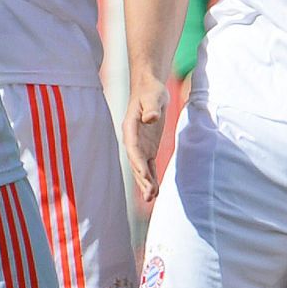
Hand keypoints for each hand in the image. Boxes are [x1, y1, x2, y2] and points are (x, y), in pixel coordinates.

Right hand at [122, 77, 169, 202]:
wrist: (150, 88)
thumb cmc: (151, 91)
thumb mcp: (153, 97)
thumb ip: (151, 108)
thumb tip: (150, 118)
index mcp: (130, 128)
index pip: (133, 149)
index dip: (138, 163)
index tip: (144, 175)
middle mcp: (132, 140)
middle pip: (136, 163)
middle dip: (142, 180)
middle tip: (149, 196)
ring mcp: (140, 145)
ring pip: (141, 168)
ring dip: (146, 183)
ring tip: (152, 198)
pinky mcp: (148, 147)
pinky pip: (149, 165)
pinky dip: (152, 177)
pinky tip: (155, 190)